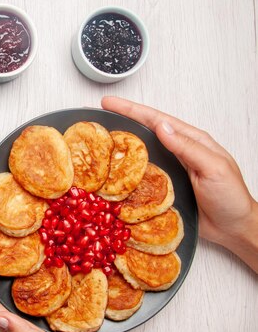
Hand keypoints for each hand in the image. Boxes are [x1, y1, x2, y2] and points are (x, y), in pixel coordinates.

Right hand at [102, 96, 257, 272]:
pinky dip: (126, 170)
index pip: (157, 120)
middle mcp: (178, 152)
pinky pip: (140, 174)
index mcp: (191, 141)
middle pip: (145, 132)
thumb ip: (188, 147)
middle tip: (97, 116)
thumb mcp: (213, 168)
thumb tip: (161, 127)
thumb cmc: (230, 197)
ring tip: (100, 140)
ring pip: (141, 152)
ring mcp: (170, 169)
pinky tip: (113, 171)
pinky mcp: (163, 187)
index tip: (109, 103)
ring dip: (121, 145)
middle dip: (121, 121)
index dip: (131, 110)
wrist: (233, 229)